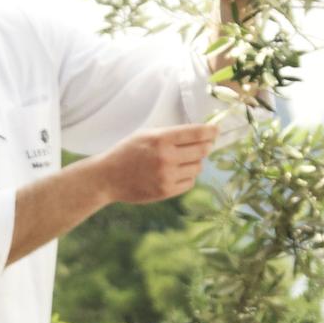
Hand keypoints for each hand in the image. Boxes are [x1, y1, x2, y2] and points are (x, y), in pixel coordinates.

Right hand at [96, 119, 219, 204]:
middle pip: (202, 150)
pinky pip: (190, 182)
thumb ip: (170, 134)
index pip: (197, 133)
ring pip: (198, 167)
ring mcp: (167, 176)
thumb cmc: (127, 152)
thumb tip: (199, 134)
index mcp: (161, 139)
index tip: (215, 131)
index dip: (211, 131)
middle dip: (205, 146)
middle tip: (203, 145)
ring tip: (184, 160)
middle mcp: (166, 157)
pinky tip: (177, 173)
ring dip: (195, 163)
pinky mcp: (166, 191)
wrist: (107, 178)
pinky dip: (188, 177)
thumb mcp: (146, 134)